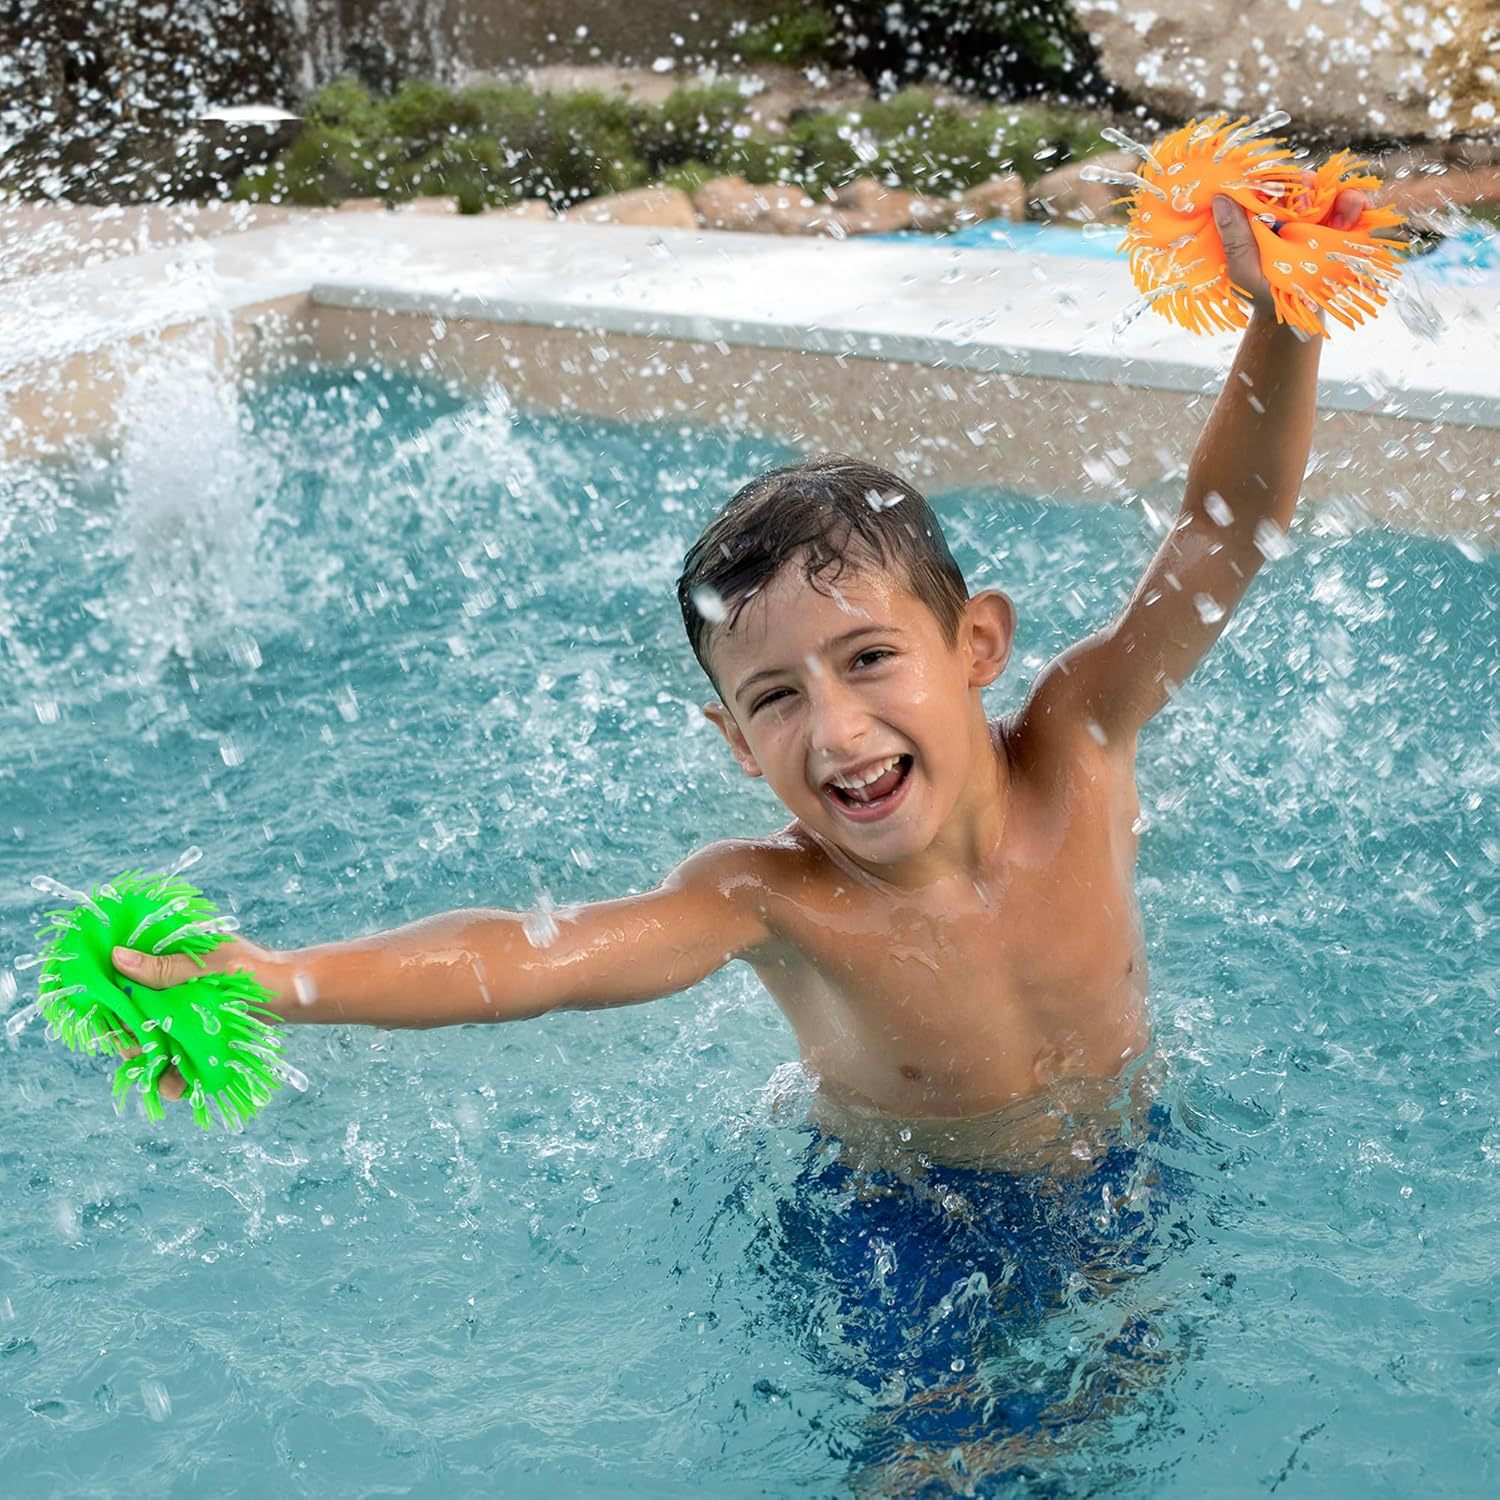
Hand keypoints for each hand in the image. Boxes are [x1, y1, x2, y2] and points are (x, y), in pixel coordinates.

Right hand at [109, 937, 281, 1103]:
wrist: (292, 995)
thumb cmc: (256, 971)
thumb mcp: (211, 965)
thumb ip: (167, 967)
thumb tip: (117, 957)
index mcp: (166, 961)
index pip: (123, 979)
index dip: (111, 1000)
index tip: (111, 1019)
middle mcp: (167, 990)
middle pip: (130, 1018)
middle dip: (129, 1038)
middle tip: (136, 1050)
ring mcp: (180, 1016)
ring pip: (149, 1044)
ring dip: (149, 1062)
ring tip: (160, 1074)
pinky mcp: (194, 1039)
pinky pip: (174, 1061)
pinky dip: (172, 1076)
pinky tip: (179, 1086)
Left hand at [1211, 182, 1370, 318]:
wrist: (1295, 314)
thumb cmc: (1262, 292)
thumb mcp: (1243, 270)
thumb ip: (1234, 237)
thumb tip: (1221, 198)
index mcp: (1262, 214)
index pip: (1266, 182)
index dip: (1271, 179)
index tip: (1273, 190)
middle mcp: (1290, 209)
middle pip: (1299, 179)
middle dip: (1303, 186)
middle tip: (1303, 207)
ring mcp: (1318, 214)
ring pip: (1329, 186)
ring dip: (1334, 194)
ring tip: (1332, 219)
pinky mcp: (1343, 222)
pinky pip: (1354, 201)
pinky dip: (1357, 203)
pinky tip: (1349, 223)